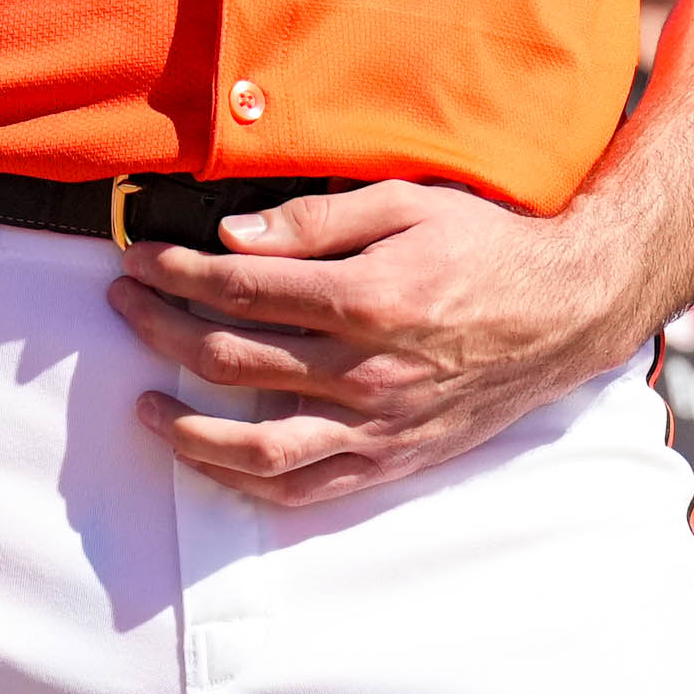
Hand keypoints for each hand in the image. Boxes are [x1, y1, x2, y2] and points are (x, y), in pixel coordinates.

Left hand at [110, 179, 659, 506]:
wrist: (567, 310)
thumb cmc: (486, 247)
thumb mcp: (406, 203)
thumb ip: (315, 221)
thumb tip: (231, 239)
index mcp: (367, 298)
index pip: (240, 290)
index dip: (176, 273)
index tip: (139, 260)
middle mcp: (368, 372)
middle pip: (232, 359)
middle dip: (161, 329)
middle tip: (125, 305)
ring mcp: (380, 426)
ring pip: (257, 447)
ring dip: (186, 427)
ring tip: (145, 404)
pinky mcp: (393, 460)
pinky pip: (305, 490)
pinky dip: (247, 482)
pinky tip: (212, 459)